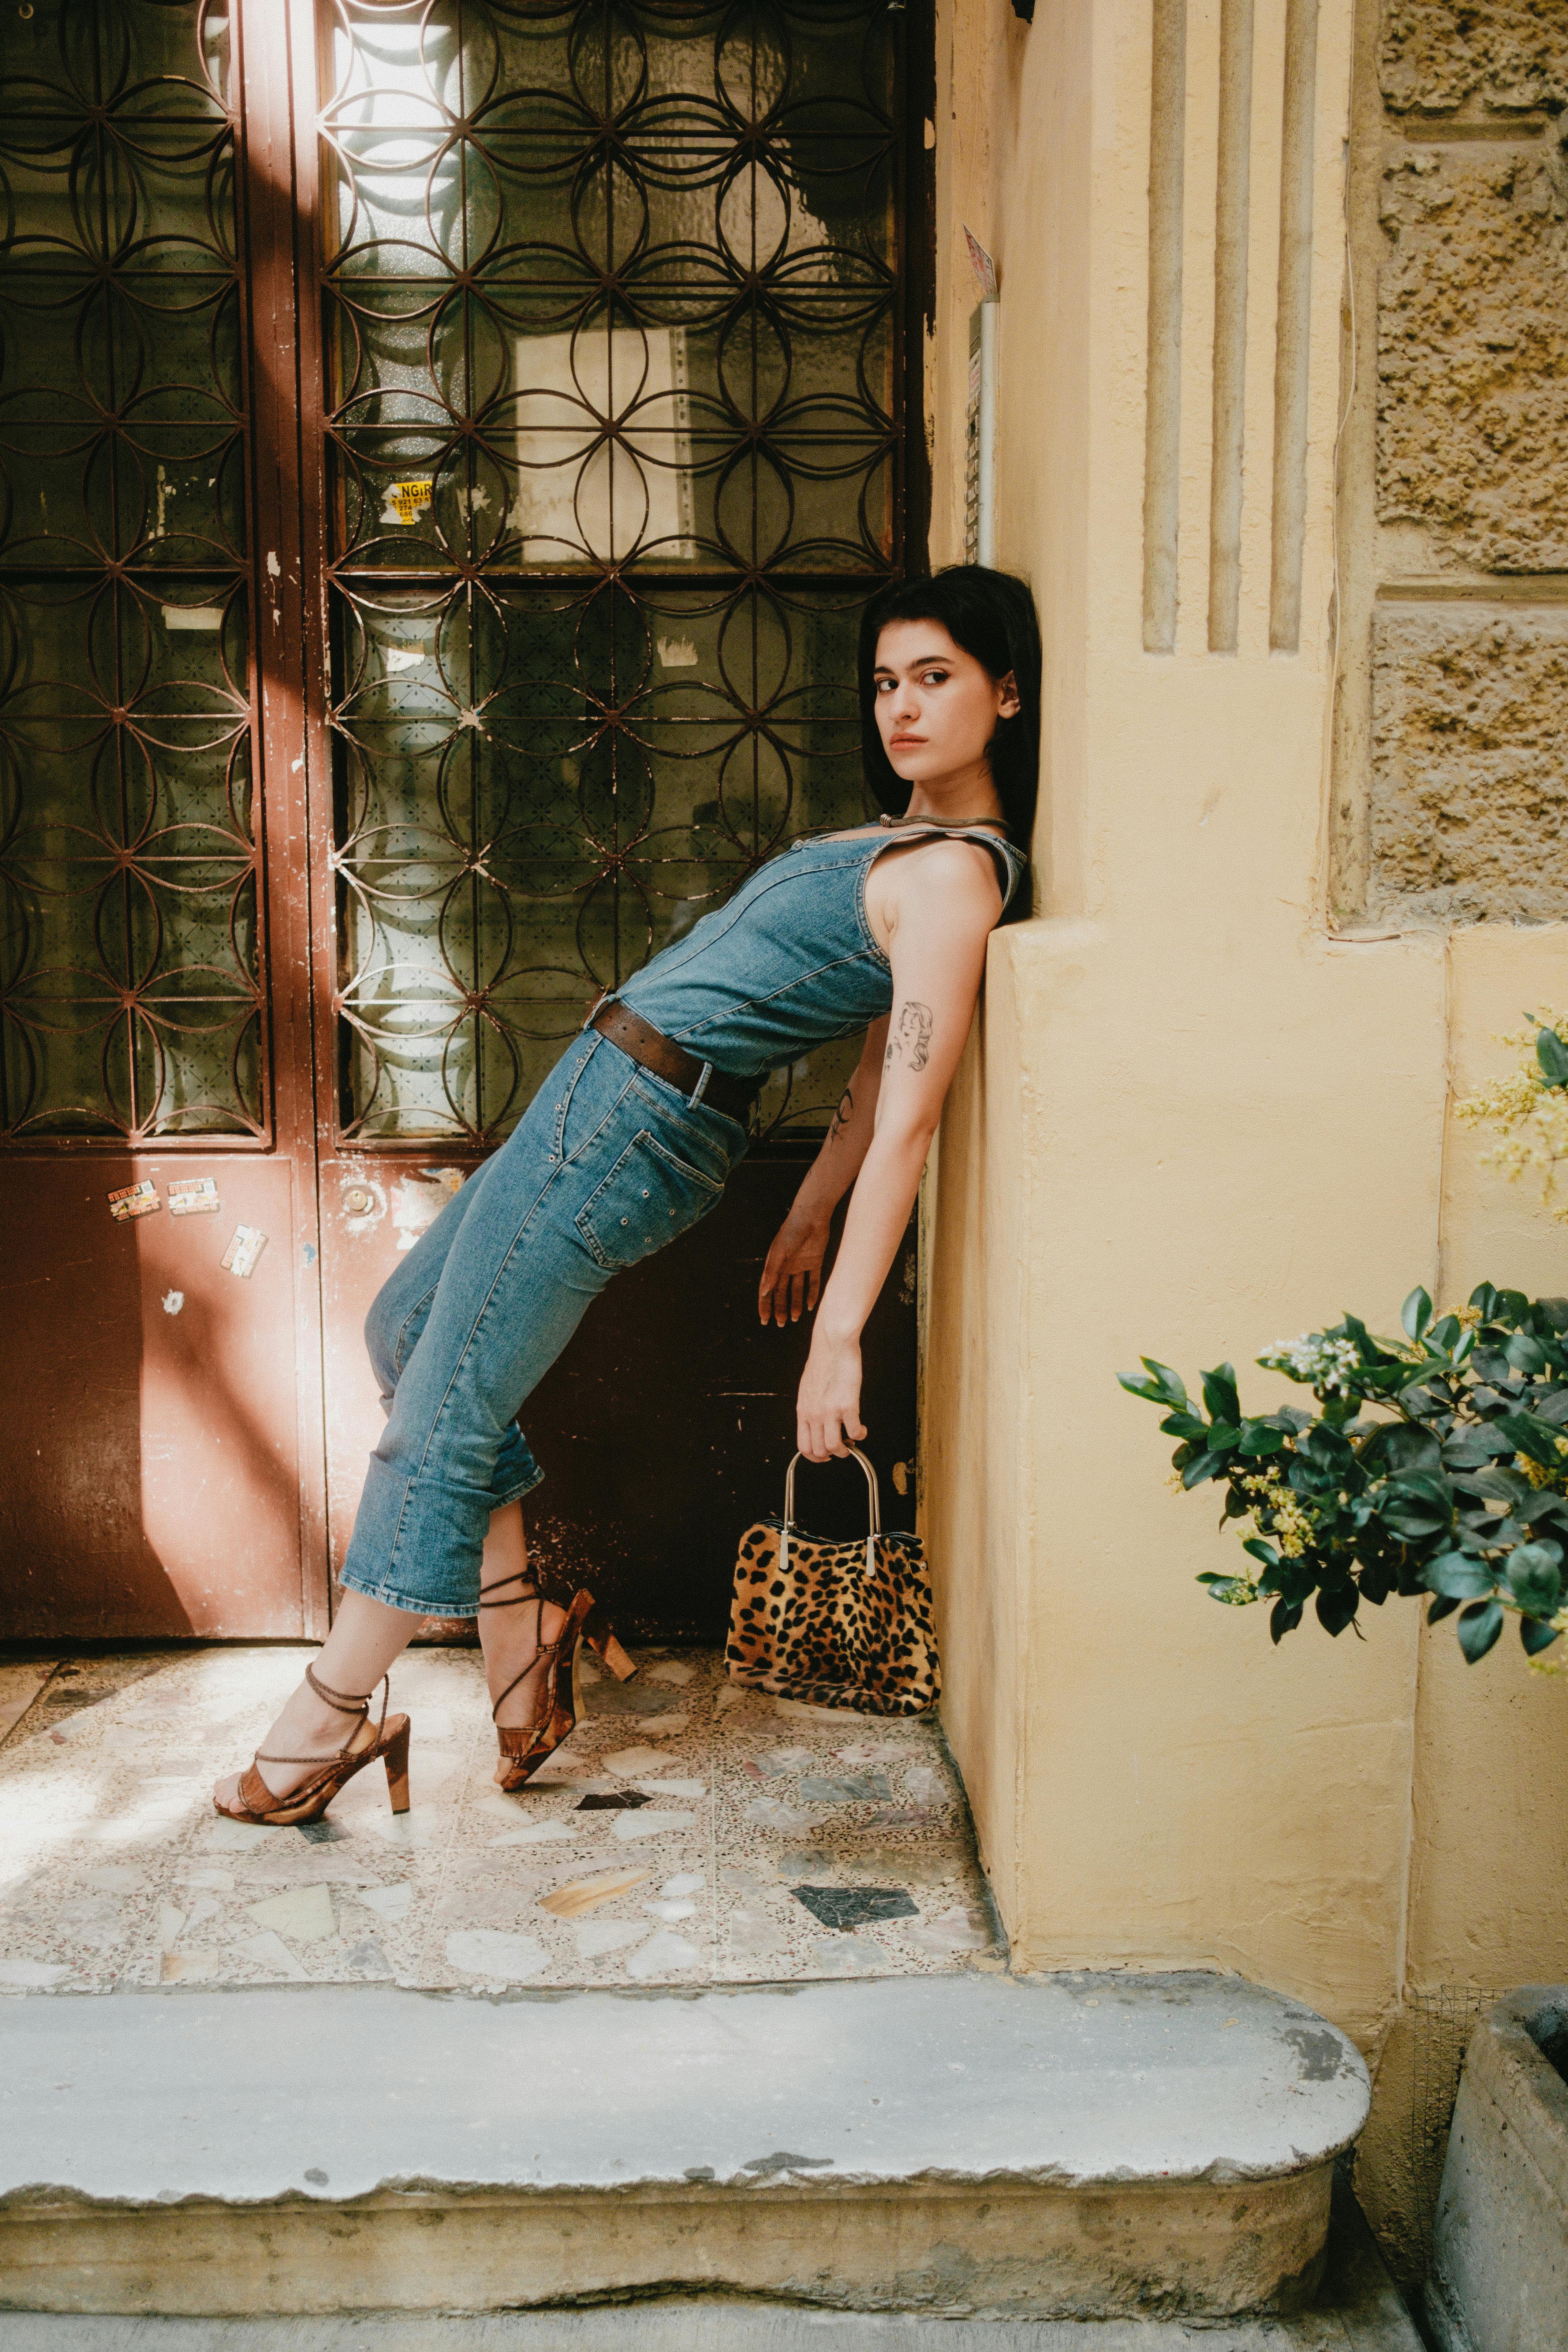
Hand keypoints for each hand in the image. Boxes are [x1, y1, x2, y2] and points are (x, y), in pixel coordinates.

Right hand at [758, 1203, 830, 1326]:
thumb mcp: (779, 1253)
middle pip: (781, 1293)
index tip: (765, 1321)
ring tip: (795, 1318)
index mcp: (774, 1265)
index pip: (767, 1290)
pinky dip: (811, 1294)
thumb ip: (772, 1272)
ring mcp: (800, 1265)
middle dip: (780, 1308)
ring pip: (796, 1290)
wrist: (812, 1217)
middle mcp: (786, 1267)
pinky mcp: (815, 1262)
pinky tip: (809, 1306)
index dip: (765, 1305)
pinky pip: (813, 1282)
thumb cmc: (791, 1232)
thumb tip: (763, 1292)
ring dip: (795, 1304)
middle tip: (782, 1324)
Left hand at [796, 1326, 865, 1460]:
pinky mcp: (847, 1405)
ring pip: (835, 1447)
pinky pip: (854, 1432)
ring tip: (852, 1442)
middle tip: (842, 1448)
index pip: (803, 1446)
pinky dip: (860, 1435)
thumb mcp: (807, 1388)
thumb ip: (811, 1407)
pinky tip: (862, 1429)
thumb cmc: (822, 1362)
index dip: (815, 1456)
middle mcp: (813, 1414)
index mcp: (803, 1410)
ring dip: (846, 1450)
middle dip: (832, 1455)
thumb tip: (817, 1421)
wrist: (832, 1344)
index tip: (825, 1455)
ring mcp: (829, 1411)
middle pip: (818, 1451)